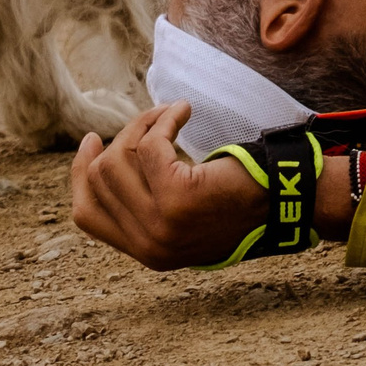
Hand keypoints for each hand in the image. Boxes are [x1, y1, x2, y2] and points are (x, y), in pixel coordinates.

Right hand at [70, 101, 266, 269]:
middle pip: (101, 179)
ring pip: (119, 158)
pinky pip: (149, 145)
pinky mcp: (177, 197)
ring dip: (143, 125)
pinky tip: (184, 112)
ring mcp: (160, 224)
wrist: (284, 205)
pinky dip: (164, 119)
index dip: (81, 175)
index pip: (85, 216)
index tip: (92, 142)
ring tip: (169, 114)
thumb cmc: (238, 203)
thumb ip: (145, 206)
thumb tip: (104, 161)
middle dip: (120, 140)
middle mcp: (148, 245)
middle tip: (150, 121)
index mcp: (145, 253)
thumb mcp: (183, 218)